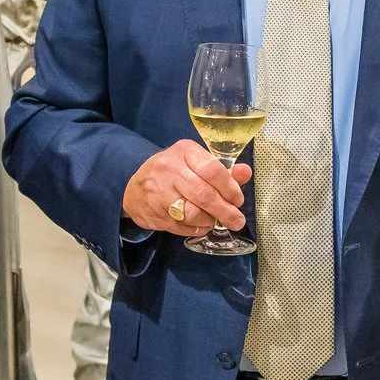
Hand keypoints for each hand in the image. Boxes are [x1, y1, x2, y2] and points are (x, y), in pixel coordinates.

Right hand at [121, 140, 252, 238]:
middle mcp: (170, 169)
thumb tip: (245, 173)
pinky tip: (201, 224)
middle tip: (237, 220)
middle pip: (204, 194)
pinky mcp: (154, 213)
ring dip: (210, 220)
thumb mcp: (194, 163)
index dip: (229, 188)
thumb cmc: (172, 172)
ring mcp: (159, 192)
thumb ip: (222, 170)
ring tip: (216, 220)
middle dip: (225, 210)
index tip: (237, 199)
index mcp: (184, 151)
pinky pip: (182, 226)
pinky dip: (197, 228)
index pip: (212, 169)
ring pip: (193, 213)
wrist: (134, 187)